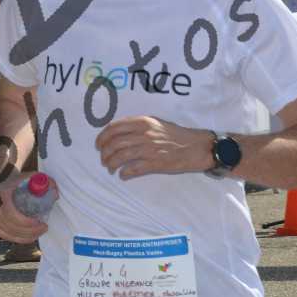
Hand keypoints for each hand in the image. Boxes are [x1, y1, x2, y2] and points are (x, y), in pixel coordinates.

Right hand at [0, 170, 49, 243]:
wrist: (1, 179)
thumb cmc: (17, 178)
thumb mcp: (31, 176)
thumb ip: (45, 182)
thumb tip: (55, 195)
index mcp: (1, 197)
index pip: (13, 217)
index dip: (28, 224)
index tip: (41, 222)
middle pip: (14, 228)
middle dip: (32, 231)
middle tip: (44, 227)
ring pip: (11, 235)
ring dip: (27, 236)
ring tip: (39, 231)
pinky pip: (6, 236)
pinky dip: (18, 238)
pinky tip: (29, 236)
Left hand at [95, 116, 213, 179]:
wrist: (197, 147)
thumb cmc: (176, 135)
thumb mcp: (156, 123)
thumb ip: (138, 125)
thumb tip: (119, 133)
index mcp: (143, 122)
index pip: (114, 127)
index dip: (103, 137)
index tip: (99, 145)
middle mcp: (144, 134)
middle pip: (115, 143)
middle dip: (105, 153)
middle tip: (104, 159)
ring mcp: (149, 149)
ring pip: (121, 157)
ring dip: (111, 164)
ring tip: (110, 168)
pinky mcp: (155, 163)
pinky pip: (133, 169)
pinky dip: (124, 173)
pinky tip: (123, 175)